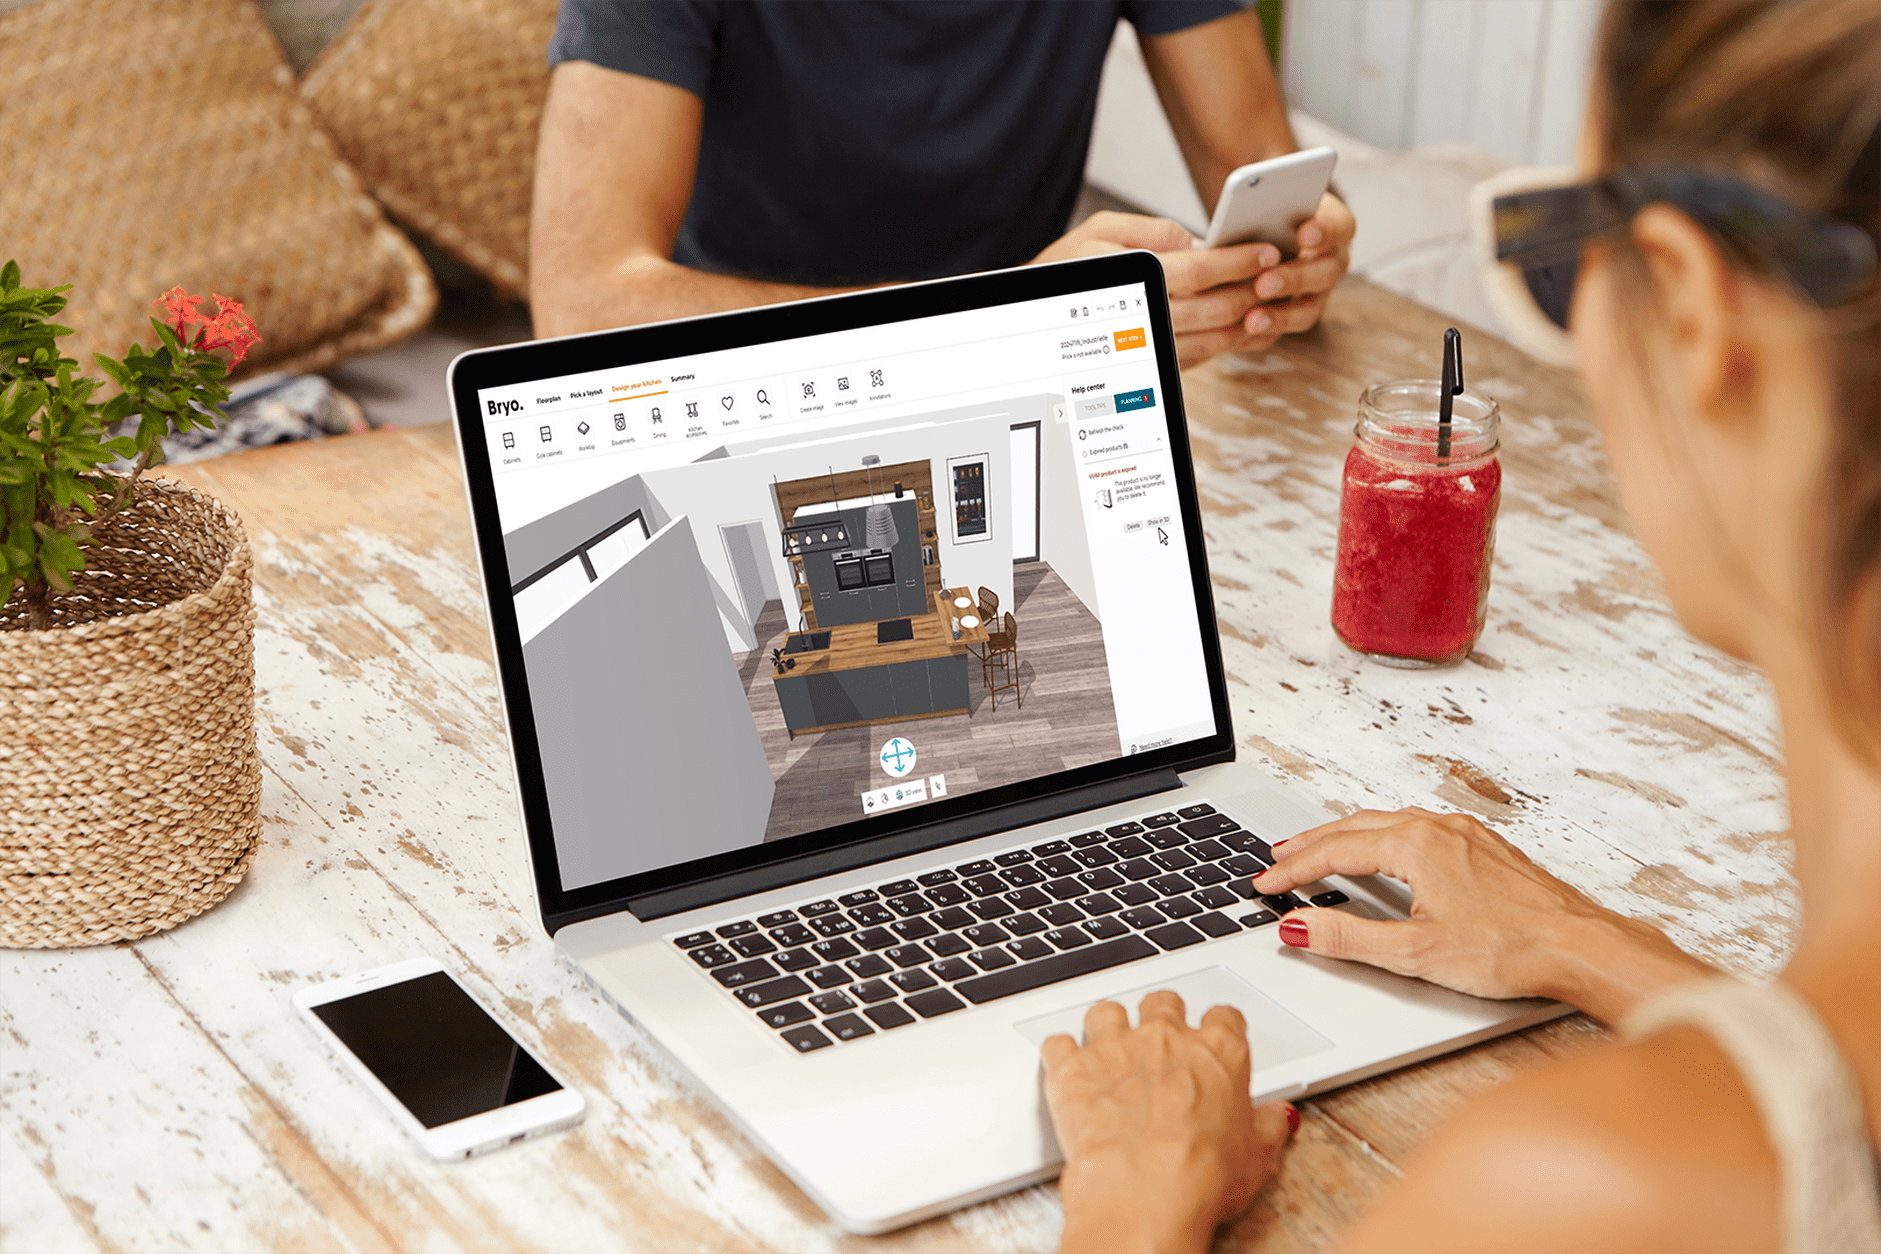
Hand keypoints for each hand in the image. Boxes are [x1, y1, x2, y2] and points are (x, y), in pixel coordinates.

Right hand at [1033, 194, 1352, 368]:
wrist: (1037, 313)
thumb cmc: (1068, 264)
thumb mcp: (1100, 229)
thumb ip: (1150, 231)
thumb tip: (1194, 242)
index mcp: (1130, 277)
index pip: (1196, 271)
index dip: (1236, 262)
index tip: (1266, 252)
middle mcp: (1138, 316)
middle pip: (1211, 307)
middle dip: (1251, 291)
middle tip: (1281, 275)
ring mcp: (1144, 346)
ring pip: (1210, 339)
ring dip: (1246, 323)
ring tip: (1271, 302)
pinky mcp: (1150, 364)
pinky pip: (1198, 359)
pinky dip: (1227, 345)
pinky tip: (1247, 327)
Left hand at [1041, 991, 1295, 1253]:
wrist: (1143, 1192)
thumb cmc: (1200, 1177)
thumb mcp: (1257, 1160)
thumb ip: (1267, 1129)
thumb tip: (1277, 1118)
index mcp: (1218, 1053)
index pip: (1224, 1017)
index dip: (1219, 1027)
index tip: (1215, 1037)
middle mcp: (1166, 1038)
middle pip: (1163, 1002)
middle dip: (1161, 1016)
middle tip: (1159, 1040)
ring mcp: (1115, 1048)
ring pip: (1107, 1011)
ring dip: (1107, 1026)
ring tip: (1108, 1049)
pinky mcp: (1072, 1067)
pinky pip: (1058, 1042)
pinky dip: (1060, 1053)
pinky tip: (1064, 1066)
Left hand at [1252, 189, 1353, 343]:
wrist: (1253, 227)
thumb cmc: (1262, 205)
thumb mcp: (1265, 192)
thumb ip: (1264, 192)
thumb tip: (1247, 189)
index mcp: (1330, 223)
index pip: (1340, 226)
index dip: (1326, 231)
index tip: (1304, 233)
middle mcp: (1331, 258)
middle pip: (1326, 272)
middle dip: (1295, 278)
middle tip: (1264, 283)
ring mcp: (1317, 289)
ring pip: (1310, 307)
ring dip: (1283, 314)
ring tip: (1253, 318)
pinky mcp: (1297, 311)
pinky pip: (1289, 325)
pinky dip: (1271, 328)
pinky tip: (1246, 328)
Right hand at [1252, 808, 1712, 1022]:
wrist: (1581, 946)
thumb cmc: (1511, 950)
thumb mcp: (1414, 953)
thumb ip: (1347, 938)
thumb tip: (1297, 927)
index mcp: (1414, 845)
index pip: (1335, 852)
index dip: (1293, 870)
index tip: (1264, 885)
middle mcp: (1438, 828)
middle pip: (1356, 828)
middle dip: (1312, 844)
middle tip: (1278, 859)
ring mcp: (1464, 834)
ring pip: (1388, 824)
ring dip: (1347, 836)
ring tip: (1320, 850)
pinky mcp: (1484, 847)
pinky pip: (1417, 829)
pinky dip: (1383, 838)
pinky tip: (1384, 852)